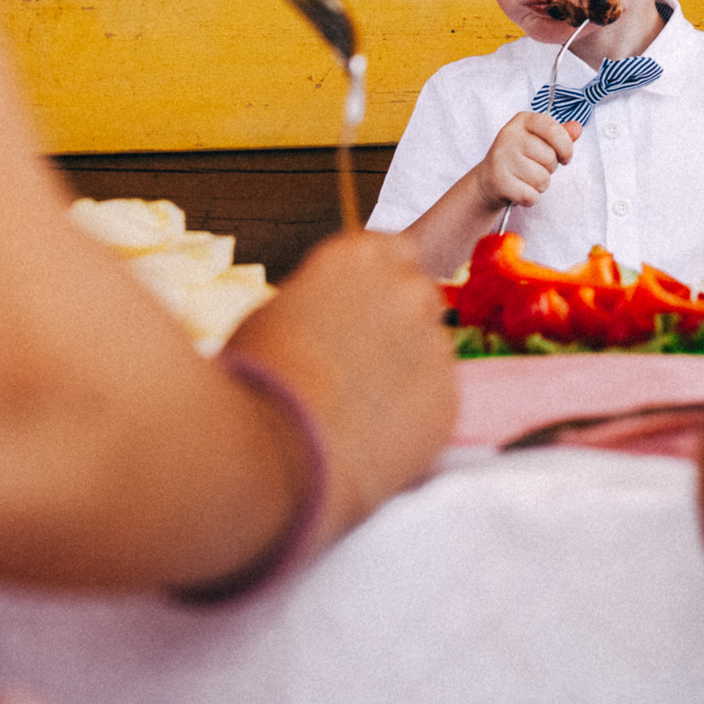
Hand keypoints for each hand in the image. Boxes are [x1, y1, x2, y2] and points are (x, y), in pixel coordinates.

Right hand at [225, 229, 457, 540]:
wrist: (268, 450)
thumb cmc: (254, 381)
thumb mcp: (281, 312)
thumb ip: (326, 301)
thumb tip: (338, 318)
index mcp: (360, 255)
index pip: (395, 253)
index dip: (379, 289)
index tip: (364, 316)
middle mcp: (407, 288)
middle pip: (419, 299)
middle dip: (397, 328)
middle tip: (361, 369)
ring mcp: (435, 342)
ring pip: (430, 353)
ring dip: (406, 374)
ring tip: (358, 412)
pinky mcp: (449, 398)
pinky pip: (437, 401)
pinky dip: (414, 417)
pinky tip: (373, 438)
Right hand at [476, 110, 579, 210]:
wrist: (488, 180)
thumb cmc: (520, 158)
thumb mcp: (539, 141)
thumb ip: (560, 134)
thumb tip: (577, 128)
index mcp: (523, 121)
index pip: (553, 129)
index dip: (566, 147)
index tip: (565, 157)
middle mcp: (509, 135)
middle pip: (550, 158)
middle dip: (549, 169)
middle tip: (535, 167)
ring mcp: (501, 158)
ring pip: (542, 179)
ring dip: (540, 185)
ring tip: (526, 179)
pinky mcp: (498, 180)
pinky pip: (530, 195)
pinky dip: (530, 198)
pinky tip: (520, 190)